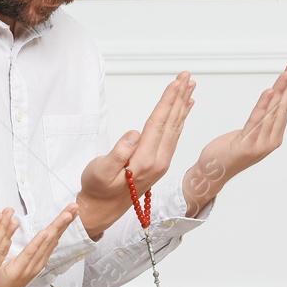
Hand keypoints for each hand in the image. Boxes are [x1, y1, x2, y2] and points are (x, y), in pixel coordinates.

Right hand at [76, 71, 194, 238]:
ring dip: (182, 105)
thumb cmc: (97, 189)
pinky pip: (174, 135)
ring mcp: (161, 163)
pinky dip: (180, 119)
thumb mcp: (100, 171)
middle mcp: (159, 161)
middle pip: (172, 122)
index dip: (168, 101)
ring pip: (175, 128)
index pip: (159, 123)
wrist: (102, 210)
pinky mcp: (159, 163)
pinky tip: (184, 110)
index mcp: (145, 160)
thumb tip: (134, 133)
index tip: (176, 82)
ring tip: (189, 87)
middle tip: (187, 76)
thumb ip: (118, 153)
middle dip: (179, 97)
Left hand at [183, 60, 286, 213]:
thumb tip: (267, 105)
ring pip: (272, 111)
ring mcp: (260, 144)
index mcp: (273, 137)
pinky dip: (264, 104)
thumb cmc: (227, 153)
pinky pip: (256, 119)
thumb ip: (259, 122)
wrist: (211, 173)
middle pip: (282, 107)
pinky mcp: (247, 144)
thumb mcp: (247, 134)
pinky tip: (270, 91)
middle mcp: (270, 141)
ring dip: (281, 89)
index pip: (285, 108)